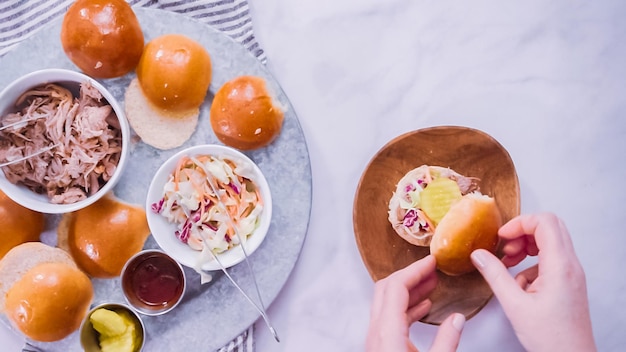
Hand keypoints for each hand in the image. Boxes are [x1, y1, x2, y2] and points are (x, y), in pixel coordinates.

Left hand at [366, 255, 464, 351]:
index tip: (431, 261)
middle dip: (410, 275)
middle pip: (387, 289)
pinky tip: (423, 306)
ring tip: (430, 283)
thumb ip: (446, 340)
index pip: (396, 286)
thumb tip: (457, 319)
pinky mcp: (380, 346)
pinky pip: (389, 318)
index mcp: (387, 331)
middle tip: (430, 269)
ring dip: (409, 290)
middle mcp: (376, 332)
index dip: (415, 269)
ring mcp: (375, 339)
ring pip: (387, 303)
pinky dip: (406, 307)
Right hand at [471, 213, 596, 351]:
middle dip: (523, 232)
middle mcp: (571, 265)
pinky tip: (519, 284)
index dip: (519, 223)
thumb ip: (495, 275)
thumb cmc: (551, 338)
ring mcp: (571, 273)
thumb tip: (478, 255)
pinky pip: (550, 259)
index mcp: (560, 266)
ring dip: (526, 246)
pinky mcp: (568, 282)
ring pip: (550, 242)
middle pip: (549, 227)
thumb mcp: (514, 304)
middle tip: (505, 247)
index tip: (501, 237)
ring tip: (508, 263)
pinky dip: (532, 263)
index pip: (544, 222)